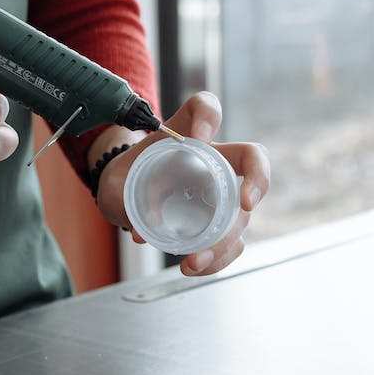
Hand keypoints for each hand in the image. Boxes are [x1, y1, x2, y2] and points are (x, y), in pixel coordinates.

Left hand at [95, 92, 270, 275]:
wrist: (126, 197)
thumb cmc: (125, 179)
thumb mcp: (115, 180)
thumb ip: (123, 197)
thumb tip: (143, 230)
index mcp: (185, 138)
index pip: (204, 107)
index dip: (209, 115)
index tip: (201, 134)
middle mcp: (211, 161)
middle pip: (251, 158)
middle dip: (258, 179)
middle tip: (245, 204)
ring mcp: (219, 194)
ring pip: (243, 211)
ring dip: (227, 238)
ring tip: (194, 260)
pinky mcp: (218, 224)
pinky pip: (231, 242)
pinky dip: (218, 258)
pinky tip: (195, 266)